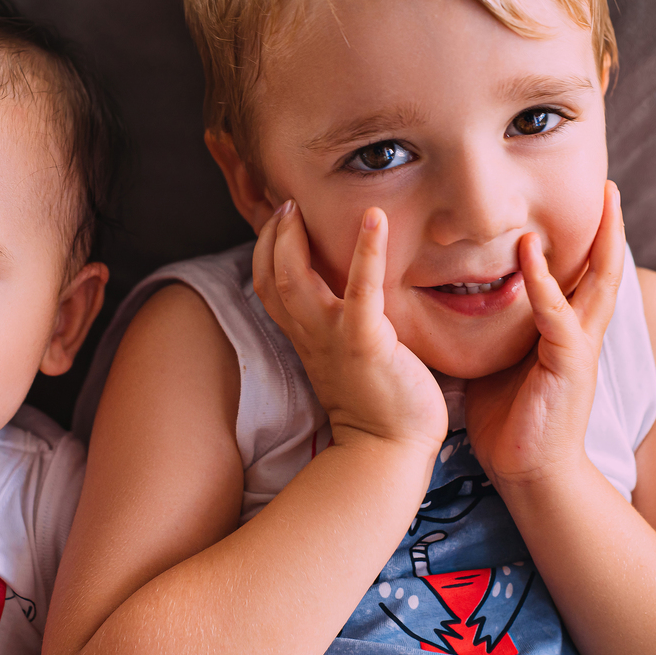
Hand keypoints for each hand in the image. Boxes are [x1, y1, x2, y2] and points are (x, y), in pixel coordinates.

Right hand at [253, 201, 446, 456]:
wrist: (388, 450)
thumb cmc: (380, 405)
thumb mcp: (348, 358)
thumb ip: (342, 327)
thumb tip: (355, 299)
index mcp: (306, 338)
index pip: (268, 285)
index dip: (266, 249)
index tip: (280, 218)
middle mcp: (310, 334)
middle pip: (271, 276)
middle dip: (272, 234)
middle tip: (287, 204)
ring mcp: (333, 337)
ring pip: (293, 279)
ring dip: (293, 238)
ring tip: (301, 206)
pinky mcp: (364, 342)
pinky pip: (360, 290)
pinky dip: (366, 251)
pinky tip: (375, 218)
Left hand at [464, 182, 623, 486]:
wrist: (528, 473)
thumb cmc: (508, 421)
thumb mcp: (497, 361)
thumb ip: (493, 329)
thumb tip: (461, 302)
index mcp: (564, 333)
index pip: (582, 277)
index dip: (586, 241)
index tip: (587, 204)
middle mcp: (580, 336)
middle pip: (605, 271)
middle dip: (610, 229)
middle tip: (611, 188)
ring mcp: (579, 350)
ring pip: (598, 285)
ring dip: (597, 243)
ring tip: (598, 204)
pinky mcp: (569, 367)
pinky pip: (560, 318)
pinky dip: (546, 286)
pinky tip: (532, 257)